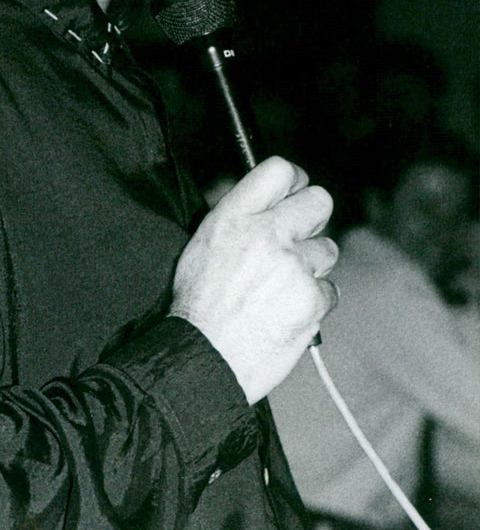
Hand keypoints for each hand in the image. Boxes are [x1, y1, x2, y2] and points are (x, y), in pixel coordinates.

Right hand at [170, 156, 338, 404]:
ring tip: (284, 288)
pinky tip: (289, 313)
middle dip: (314, 218)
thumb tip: (269, 204)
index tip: (295, 192)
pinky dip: (315, 302)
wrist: (204, 359)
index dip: (294, 179)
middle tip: (300, 238)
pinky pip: (331, 290)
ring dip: (313, 265)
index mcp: (233, 217)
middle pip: (319, 201)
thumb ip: (239, 219)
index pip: (279, 170)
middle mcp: (266, 233)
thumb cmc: (198, 307)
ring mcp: (293, 266)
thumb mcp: (204, 245)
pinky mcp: (312, 299)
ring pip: (328, 249)